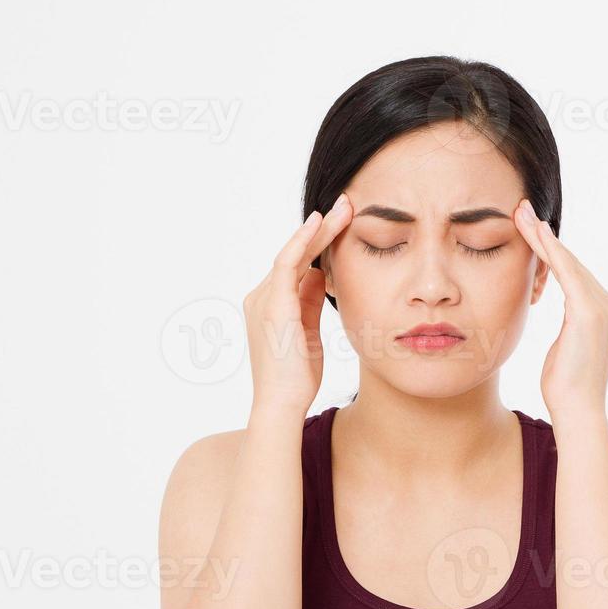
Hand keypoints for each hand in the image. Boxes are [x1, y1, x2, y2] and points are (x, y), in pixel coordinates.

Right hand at [242, 194, 352, 416]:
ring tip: (344, 208)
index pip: (298, 266)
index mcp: (271, 305)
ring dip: (320, 229)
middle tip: (346, 205)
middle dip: (322, 229)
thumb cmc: (297, 377)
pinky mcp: (273, 304)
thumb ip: (310, 303)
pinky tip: (320, 224)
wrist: (283, 403)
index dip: (320, 243)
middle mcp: (261, 296)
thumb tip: (320, 275)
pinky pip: (288, 262)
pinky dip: (303, 240)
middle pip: (296, 254)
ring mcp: (264, 298)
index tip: (344, 224)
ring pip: (294, 253)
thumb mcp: (308, 333)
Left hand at [513, 199, 607, 423]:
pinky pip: (566, 272)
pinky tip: (534, 234)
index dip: (551, 248)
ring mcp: (602, 307)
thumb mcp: (565, 348)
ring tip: (521, 214)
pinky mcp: (589, 312)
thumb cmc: (566, 387)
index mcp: (603, 312)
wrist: (578, 411)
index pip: (572, 272)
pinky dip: (550, 251)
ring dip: (542, 236)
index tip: (530, 227)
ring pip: (567, 261)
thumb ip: (567, 328)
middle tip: (521, 209)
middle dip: (543, 234)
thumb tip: (559, 321)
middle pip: (570, 261)